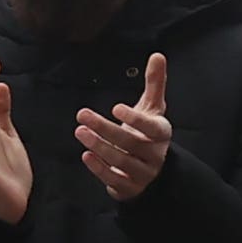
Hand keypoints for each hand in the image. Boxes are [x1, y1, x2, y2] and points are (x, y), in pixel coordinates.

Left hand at [75, 49, 171, 202]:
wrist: (153, 170)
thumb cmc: (147, 133)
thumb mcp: (152, 109)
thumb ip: (154, 84)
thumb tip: (157, 55)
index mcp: (161, 133)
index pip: (151, 127)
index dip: (135, 118)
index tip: (115, 107)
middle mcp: (154, 154)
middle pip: (130, 142)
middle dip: (105, 128)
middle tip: (82, 114)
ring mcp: (143, 173)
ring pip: (121, 161)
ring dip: (99, 147)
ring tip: (80, 132)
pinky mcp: (130, 187)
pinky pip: (114, 179)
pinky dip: (99, 168)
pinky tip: (85, 154)